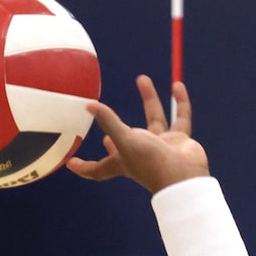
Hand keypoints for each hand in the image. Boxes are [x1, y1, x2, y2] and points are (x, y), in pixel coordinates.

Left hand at [68, 76, 207, 193]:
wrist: (186, 177)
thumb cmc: (153, 164)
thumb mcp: (125, 141)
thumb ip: (109, 122)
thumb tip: (89, 105)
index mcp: (123, 161)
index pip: (98, 168)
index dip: (84, 166)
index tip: (70, 163)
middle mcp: (140, 153)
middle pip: (125, 138)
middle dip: (115, 129)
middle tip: (104, 115)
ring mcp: (161, 147)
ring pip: (154, 119)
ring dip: (149, 99)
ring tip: (142, 78)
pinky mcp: (179, 141)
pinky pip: (180, 118)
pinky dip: (180, 103)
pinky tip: (177, 86)